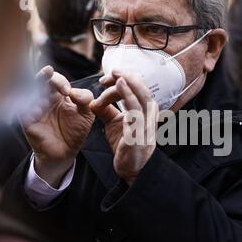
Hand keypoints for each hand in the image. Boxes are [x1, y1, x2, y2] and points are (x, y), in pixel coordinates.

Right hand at [21, 66, 94, 187]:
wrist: (66, 152)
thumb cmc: (75, 130)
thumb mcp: (87, 113)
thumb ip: (85, 98)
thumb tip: (73, 91)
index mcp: (58, 94)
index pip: (55, 78)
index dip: (60, 81)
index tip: (68, 91)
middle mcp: (44, 98)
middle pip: (38, 79)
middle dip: (44, 77)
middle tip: (52, 80)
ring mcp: (34, 108)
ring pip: (28, 92)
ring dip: (36, 93)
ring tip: (45, 104)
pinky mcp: (27, 121)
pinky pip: (22, 111)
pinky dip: (29, 109)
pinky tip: (37, 113)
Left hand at [90, 70, 158, 185]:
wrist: (132, 170)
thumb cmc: (126, 147)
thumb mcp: (114, 125)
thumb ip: (106, 111)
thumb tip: (93, 100)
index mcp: (144, 110)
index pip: (138, 88)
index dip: (123, 79)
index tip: (105, 79)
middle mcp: (148, 115)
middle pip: (142, 87)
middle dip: (127, 76)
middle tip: (111, 71)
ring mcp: (146, 123)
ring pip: (142, 96)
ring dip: (128, 82)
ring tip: (115, 74)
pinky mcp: (139, 132)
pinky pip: (135, 110)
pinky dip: (128, 95)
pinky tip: (119, 86)